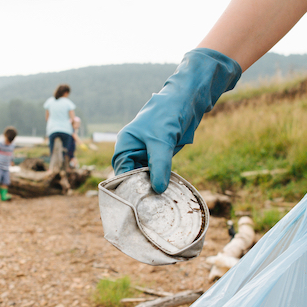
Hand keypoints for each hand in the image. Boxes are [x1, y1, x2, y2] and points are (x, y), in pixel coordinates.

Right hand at [112, 48, 240, 192]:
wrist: (185, 102)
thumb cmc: (167, 116)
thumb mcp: (162, 143)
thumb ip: (160, 166)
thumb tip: (158, 189)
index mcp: (125, 145)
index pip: (121, 174)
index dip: (130, 188)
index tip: (142, 201)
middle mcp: (132, 151)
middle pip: (132, 178)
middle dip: (142, 188)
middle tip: (153, 203)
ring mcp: (145, 154)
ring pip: (145, 177)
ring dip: (153, 185)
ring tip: (161, 199)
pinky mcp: (158, 156)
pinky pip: (156, 173)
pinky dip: (161, 180)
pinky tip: (168, 189)